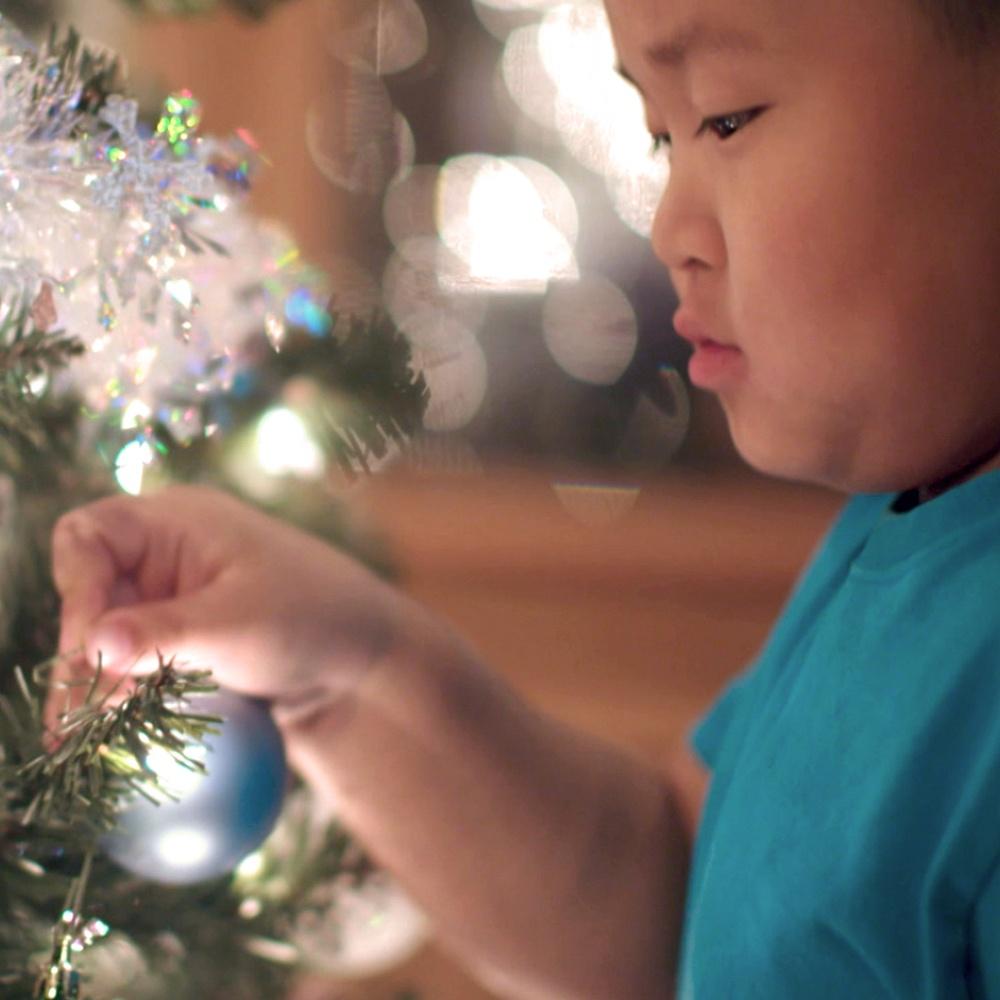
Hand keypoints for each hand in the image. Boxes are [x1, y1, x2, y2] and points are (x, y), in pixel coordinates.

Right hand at [50, 485, 406, 716]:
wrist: (364, 660)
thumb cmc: (312, 619)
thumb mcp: (237, 625)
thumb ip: (163, 634)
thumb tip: (93, 645)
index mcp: (178, 521)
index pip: (90, 536)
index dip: (77, 589)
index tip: (95, 647)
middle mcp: (166, 553)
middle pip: (89, 591)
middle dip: (83, 648)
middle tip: (88, 710)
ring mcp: (172, 596)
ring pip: (106, 633)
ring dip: (98, 679)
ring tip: (90, 731)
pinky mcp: (180, 638)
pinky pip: (132, 660)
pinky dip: (123, 691)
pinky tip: (117, 729)